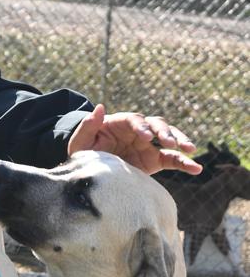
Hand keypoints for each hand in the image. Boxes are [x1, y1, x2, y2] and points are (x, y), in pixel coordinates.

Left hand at [67, 104, 202, 175]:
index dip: (141, 126)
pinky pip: (173, 159)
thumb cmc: (85, 151)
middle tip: (169, 142)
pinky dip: (185, 162)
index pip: (134, 120)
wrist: (92, 169)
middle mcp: (137, 130)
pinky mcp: (155, 159)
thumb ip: (88, 126)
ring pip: (169, 138)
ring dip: (179, 141)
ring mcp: (148, 144)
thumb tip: (99, 106)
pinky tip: (196, 168)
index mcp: (120, 123)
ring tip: (190, 150)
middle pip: (155, 125)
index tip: (145, 136)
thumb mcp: (81, 142)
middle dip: (163, 132)